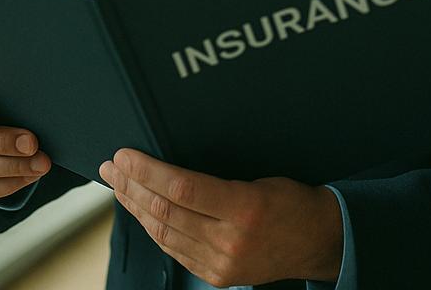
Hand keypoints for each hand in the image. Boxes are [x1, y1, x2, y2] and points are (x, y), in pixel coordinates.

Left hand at [100, 149, 342, 285]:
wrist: (318, 242)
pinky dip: (152, 228)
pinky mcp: (218, 276)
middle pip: (165, 211)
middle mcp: (231, 240)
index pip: (181, 188)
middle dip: (131, 185)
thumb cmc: (291, 201)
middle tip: (111, 166)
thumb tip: (166, 162)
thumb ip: (214, 176)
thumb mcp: (258, 177)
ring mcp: (222, 263)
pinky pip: (174, 250)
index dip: (146, 171)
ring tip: (118, 184)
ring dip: (135, 206)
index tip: (124, 155)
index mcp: (244, 207)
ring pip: (163, 233)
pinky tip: (140, 210)